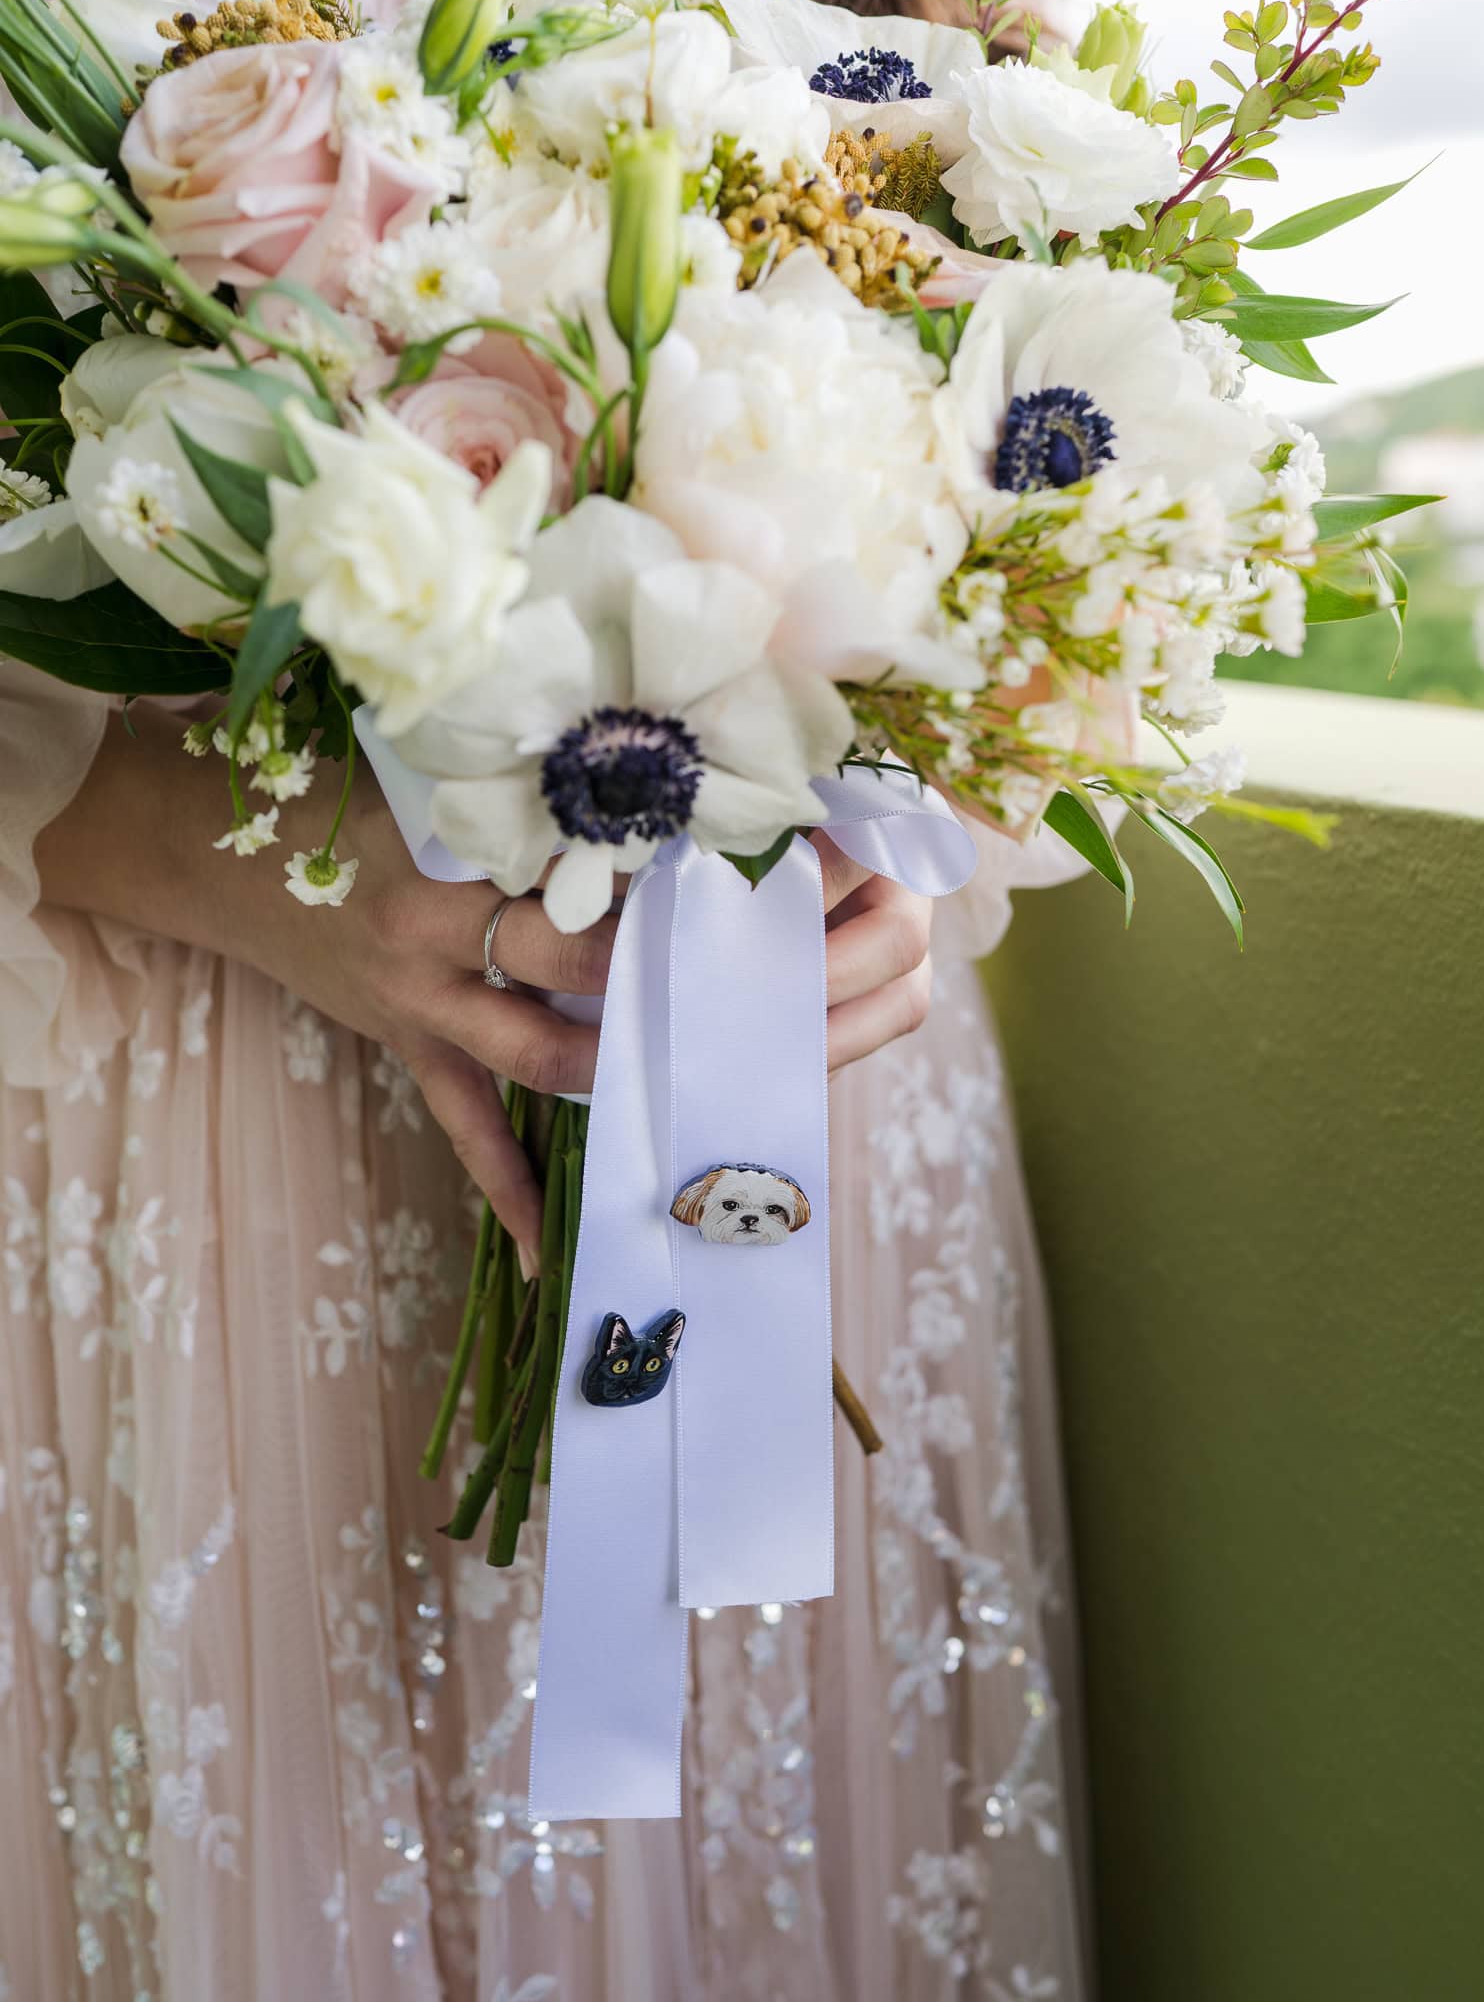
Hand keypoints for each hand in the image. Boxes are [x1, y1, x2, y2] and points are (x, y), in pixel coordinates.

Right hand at [38, 708, 932, 1259]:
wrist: (191, 840)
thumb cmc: (314, 779)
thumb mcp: (417, 758)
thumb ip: (521, 768)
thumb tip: (652, 750)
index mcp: (453, 845)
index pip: (588, 862)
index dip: (678, 871)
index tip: (771, 864)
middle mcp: (441, 933)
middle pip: (583, 966)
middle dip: (674, 976)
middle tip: (776, 981)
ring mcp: (421, 1003)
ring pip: (543, 1056)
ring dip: (627, 1072)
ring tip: (717, 1094)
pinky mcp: (404, 1045)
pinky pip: (465, 1128)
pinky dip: (507, 1189)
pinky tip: (548, 1251)